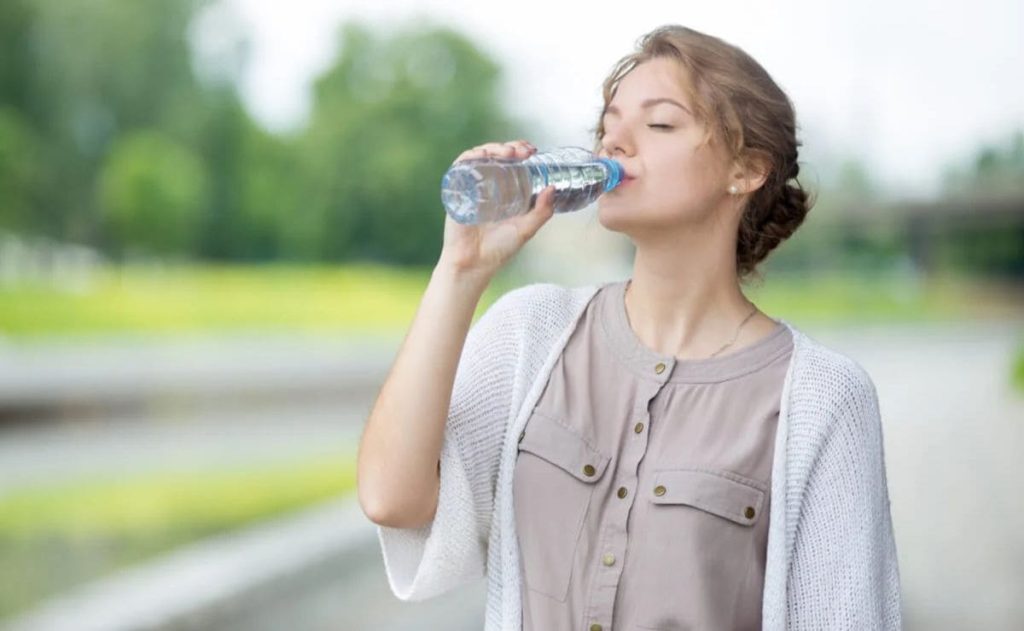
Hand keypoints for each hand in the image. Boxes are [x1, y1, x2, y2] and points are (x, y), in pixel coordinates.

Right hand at [437, 139, 555, 280]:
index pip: (510, 161)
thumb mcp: (526, 229)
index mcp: (504, 189)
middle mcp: (486, 184)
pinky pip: (460, 167)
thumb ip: (541, 212)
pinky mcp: (456, 191)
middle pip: (496, 155)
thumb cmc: (499, 249)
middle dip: (510, 146)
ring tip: (508, 153)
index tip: (532, 151)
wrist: (474, 264)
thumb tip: (552, 188)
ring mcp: (470, 186)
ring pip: (479, 156)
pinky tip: (482, 155)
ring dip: (493, 148)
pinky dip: (469, 156)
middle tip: (523, 152)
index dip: (520, 150)